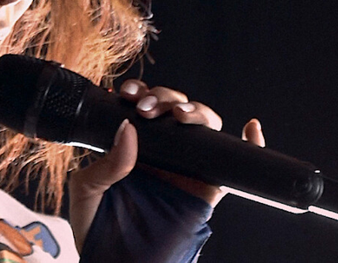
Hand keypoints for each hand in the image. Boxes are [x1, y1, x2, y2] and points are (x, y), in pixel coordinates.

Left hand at [66, 79, 265, 251]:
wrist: (113, 262)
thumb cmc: (95, 226)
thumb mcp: (87, 189)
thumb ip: (107, 162)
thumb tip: (129, 129)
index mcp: (131, 145)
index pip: (143, 106)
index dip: (141, 92)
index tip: (129, 94)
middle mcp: (161, 151)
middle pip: (175, 108)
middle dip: (165, 98)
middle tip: (148, 109)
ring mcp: (185, 168)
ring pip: (203, 127)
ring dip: (196, 110)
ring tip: (179, 115)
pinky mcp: (206, 189)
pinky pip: (232, 164)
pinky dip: (248, 144)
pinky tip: (250, 128)